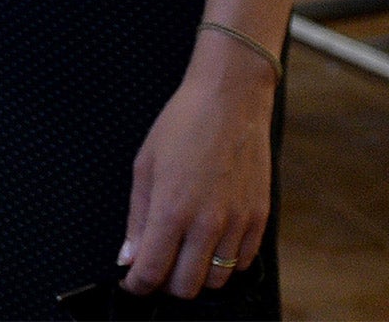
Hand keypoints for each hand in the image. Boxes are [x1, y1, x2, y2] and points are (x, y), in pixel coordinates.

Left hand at [119, 35, 277, 298]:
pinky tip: (211, 241)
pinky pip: (242, 263)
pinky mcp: (260, 220)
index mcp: (171, 210)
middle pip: (187, 287)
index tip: (132, 283)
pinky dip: (224, 262)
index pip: (152, 271)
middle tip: (158, 265)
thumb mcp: (145, 166)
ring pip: (217, 280)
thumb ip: (137, 218)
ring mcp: (238, 224)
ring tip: (184, 250)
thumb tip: (129, 258)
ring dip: (197, 274)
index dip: (138, 285)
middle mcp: (207, 224)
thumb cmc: (181, 127)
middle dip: (166, 284)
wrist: (230, 103)